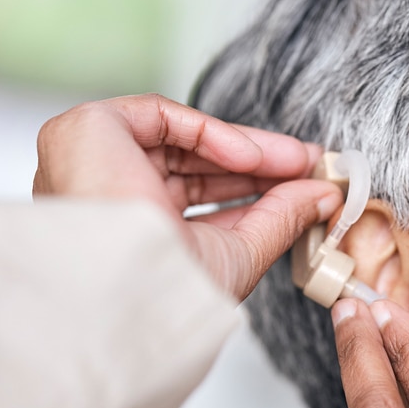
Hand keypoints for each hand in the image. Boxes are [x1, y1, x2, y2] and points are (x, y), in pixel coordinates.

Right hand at [32, 94, 341, 298]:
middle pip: (194, 167)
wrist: (130, 286)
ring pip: (182, 140)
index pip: (201, 201)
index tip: (306, 184)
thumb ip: (282, 217)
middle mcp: (109, 198)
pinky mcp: (84, 130)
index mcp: (136, 234)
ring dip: (247, 149)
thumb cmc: (171, 290)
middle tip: (308, 164)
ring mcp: (92, 164)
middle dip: (257, 165)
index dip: (254, 188)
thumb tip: (324, 195)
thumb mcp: (241, 253)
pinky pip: (161, 117)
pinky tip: (251, 157)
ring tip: (297, 160)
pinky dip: (211, 132)